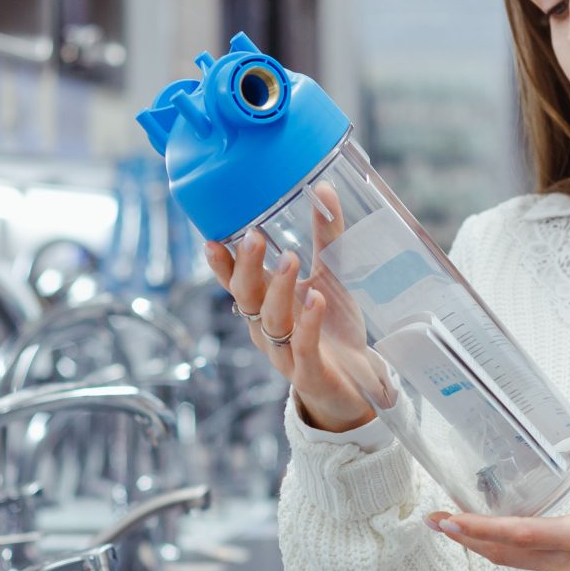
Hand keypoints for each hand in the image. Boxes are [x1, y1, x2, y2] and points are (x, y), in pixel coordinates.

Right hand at [205, 183, 378, 433]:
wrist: (358, 383)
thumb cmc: (335, 327)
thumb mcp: (331, 276)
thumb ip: (326, 236)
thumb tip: (322, 187)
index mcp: (264, 306)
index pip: (236, 282)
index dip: (221, 264)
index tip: (211, 237)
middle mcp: (267, 329)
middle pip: (246, 297)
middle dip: (246, 268)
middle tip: (254, 236)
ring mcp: (286, 353)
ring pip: (270, 321)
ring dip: (277, 289)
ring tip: (289, 258)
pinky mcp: (309, 372)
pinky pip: (303, 347)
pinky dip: (308, 323)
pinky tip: (316, 300)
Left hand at [427, 418, 569, 570]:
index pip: (518, 534)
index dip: (477, 528)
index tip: (447, 520)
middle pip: (505, 555)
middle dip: (468, 538)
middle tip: (436, 522)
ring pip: (520, 564)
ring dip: (491, 545)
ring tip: (464, 524)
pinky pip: (541, 570)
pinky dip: (520, 552)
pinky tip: (512, 537)